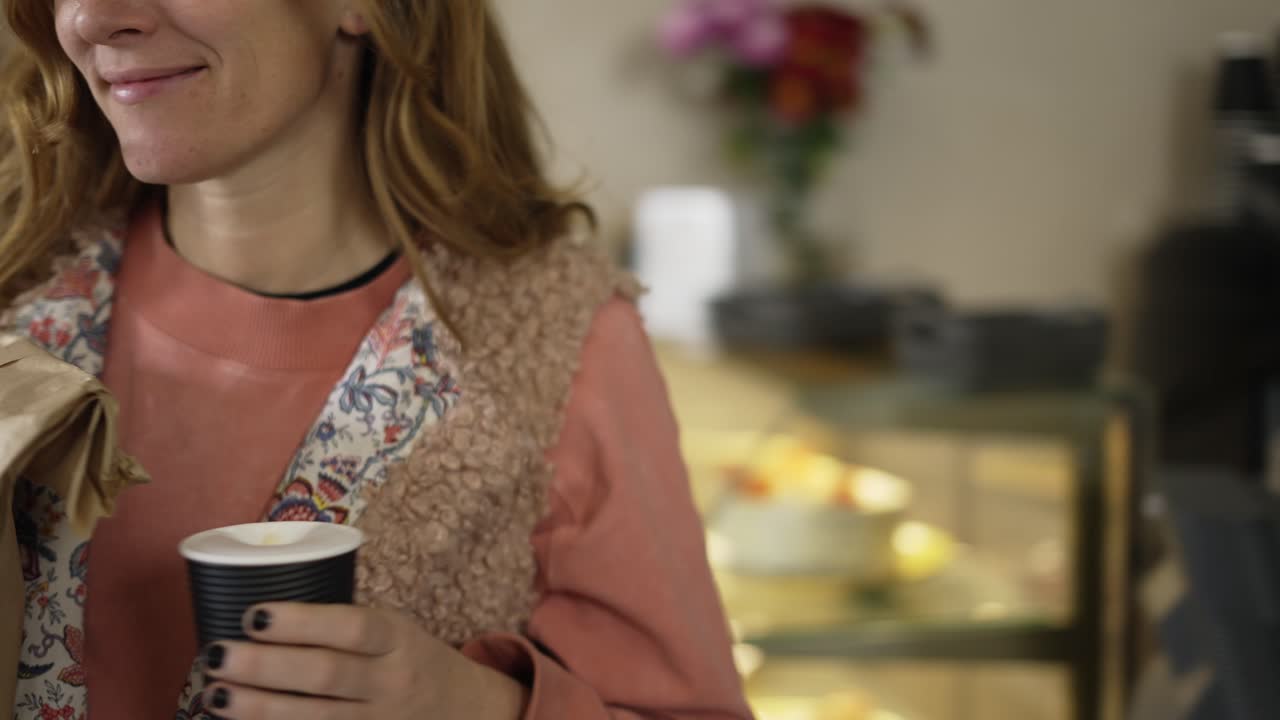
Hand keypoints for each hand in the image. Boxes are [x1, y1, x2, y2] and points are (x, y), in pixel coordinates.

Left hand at [201, 602, 528, 719]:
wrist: (464, 710)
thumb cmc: (412, 659)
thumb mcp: (394, 630)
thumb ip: (344, 625)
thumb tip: (262, 615)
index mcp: (398, 638)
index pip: (350, 627)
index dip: (300, 622)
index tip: (252, 615)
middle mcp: (391, 680)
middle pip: (325, 673)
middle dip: (265, 665)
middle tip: (217, 654)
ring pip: (315, 716)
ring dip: (259, 707)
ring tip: (215, 694)